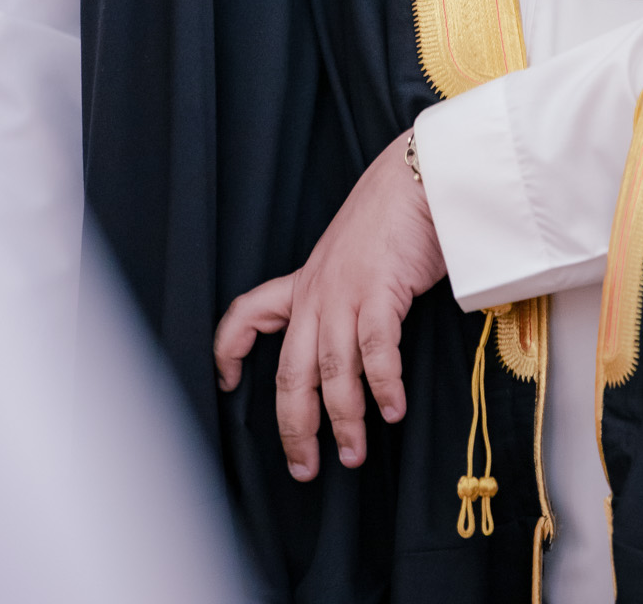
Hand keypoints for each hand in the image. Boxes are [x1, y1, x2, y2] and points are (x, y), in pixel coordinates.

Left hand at [214, 132, 445, 481]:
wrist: (417, 175)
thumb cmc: (391, 214)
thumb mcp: (350, 254)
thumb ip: (341, 291)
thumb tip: (350, 337)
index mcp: (304, 281)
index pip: (248, 313)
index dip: (228, 350)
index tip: (225, 382)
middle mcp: (317, 292)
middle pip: (290, 373)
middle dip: (295, 428)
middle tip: (305, 467)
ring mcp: (346, 293)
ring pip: (332, 372)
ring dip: (344, 421)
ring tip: (355, 454)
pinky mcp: (381, 291)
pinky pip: (376, 351)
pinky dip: (384, 386)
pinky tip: (393, 411)